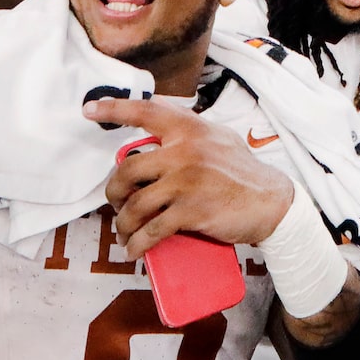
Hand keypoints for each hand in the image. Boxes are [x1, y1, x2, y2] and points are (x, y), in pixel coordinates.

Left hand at [92, 96, 296, 255]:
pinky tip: (133, 250)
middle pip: (127, 170)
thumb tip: (157, 116)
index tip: (89, 110)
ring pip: (135, 205)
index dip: (113, 108)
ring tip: (125, 233)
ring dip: (123, 224)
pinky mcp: (191, 211)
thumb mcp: (217, 137)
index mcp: (189, 128)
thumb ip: (187, 127)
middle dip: (114, 193)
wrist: (271, 202)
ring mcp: (186, 182)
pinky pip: (151, 230)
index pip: (145, 111)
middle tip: (118, 204)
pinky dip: (137, 244)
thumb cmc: (242, 171)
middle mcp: (185, 151)